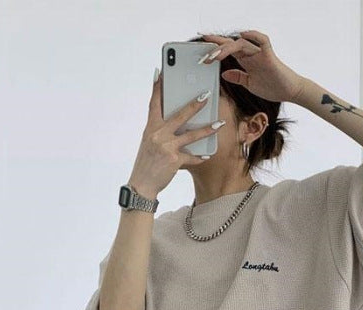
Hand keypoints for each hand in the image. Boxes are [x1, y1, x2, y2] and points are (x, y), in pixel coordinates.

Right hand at [128, 70, 220, 196]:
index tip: (161, 73)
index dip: (157, 88)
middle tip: (206, 95)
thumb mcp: (149, 144)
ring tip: (220, 124)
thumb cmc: (147, 164)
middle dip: (194, 105)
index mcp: (150, 128)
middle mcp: (157, 134)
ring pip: (191, 135)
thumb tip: (176, 125)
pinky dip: (200, 157)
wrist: (142, 184)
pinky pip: (192, 157)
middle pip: (179, 115)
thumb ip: (160, 132)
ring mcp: (166, 146)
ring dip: (208, 129)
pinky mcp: (174, 160)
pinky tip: (208, 155)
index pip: (154, 104)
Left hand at [199, 30, 305, 102]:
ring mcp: (260, 53)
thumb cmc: (272, 88)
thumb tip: (224, 73)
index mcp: (245, 60)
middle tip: (202, 53)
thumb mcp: (250, 84)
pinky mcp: (269, 55)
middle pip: (230, 45)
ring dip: (226, 48)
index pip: (227, 50)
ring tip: (215, 55)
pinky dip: (253, 35)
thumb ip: (238, 77)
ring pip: (240, 43)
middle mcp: (251, 54)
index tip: (201, 46)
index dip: (215, 47)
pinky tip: (243, 34)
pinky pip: (261, 40)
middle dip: (216, 47)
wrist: (289, 92)